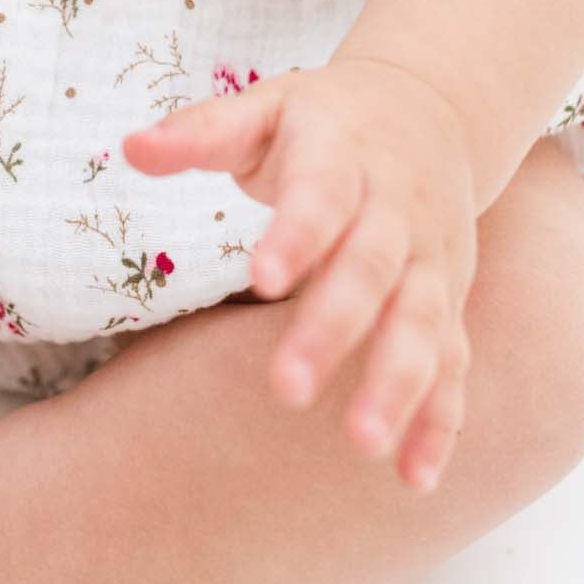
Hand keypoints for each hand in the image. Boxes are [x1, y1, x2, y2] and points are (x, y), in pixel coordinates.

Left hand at [123, 57, 479, 493]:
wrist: (433, 110)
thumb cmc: (326, 119)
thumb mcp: (265, 106)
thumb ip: (201, 132)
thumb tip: (130, 148)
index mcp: (343, 155)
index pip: (321, 195)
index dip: (296, 235)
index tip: (259, 277)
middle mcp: (396, 210)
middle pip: (371, 271)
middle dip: (334, 330)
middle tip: (288, 391)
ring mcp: (430, 258)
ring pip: (423, 324)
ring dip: (398, 385)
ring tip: (362, 445)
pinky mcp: (450, 299)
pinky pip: (453, 361)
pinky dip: (440, 420)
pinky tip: (415, 478)